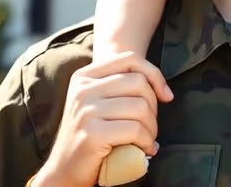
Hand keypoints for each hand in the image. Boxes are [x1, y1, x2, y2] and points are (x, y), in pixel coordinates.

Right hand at [34, 51, 173, 186]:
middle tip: (149, 127)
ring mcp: (85, 110)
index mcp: (84, 76)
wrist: (64, 171)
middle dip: (154, 108)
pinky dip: (147, 142)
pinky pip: (136, 130)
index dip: (155, 75)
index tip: (166, 96)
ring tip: (147, 140)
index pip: (130, 59)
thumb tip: (163, 90)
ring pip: (141, 107)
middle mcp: (82, 89)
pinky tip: (144, 150)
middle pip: (139, 83)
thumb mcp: (98, 104)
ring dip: (152, 128)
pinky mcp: (92, 134)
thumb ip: (120, 88)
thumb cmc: (90, 137)